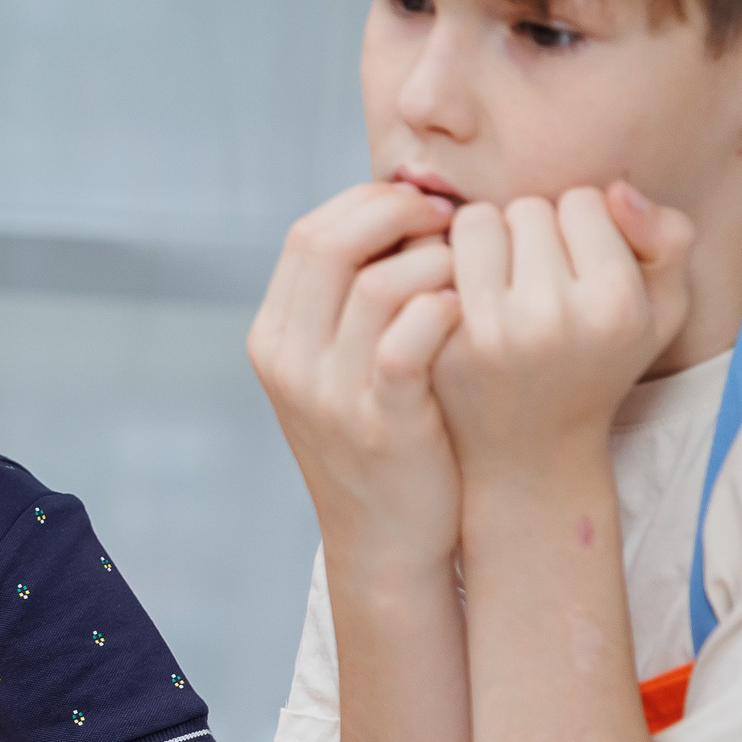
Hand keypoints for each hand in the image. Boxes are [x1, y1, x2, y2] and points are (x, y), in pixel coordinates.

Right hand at [249, 182, 465, 573]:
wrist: (385, 538)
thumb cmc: (380, 438)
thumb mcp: (335, 369)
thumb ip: (345, 304)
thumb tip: (393, 216)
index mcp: (273, 338)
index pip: (307, 235)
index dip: (366, 203)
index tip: (420, 204)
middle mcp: (288, 361)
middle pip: (326, 244)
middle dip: (394, 214)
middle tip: (448, 217)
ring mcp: (328, 394)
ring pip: (374, 284)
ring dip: (431, 261)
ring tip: (468, 272)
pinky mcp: (379, 422)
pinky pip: (408, 338)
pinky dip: (442, 310)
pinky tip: (468, 311)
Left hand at [433, 183, 692, 473]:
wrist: (529, 450)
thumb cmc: (599, 364)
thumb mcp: (661, 310)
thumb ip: (668, 239)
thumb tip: (615, 190)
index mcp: (614, 305)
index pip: (584, 200)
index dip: (580, 223)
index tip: (579, 260)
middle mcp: (551, 317)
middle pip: (526, 207)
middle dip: (529, 228)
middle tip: (534, 272)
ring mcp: (489, 330)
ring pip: (475, 220)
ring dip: (484, 238)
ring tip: (498, 275)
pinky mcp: (439, 338)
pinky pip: (429, 254)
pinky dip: (442, 259)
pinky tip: (458, 288)